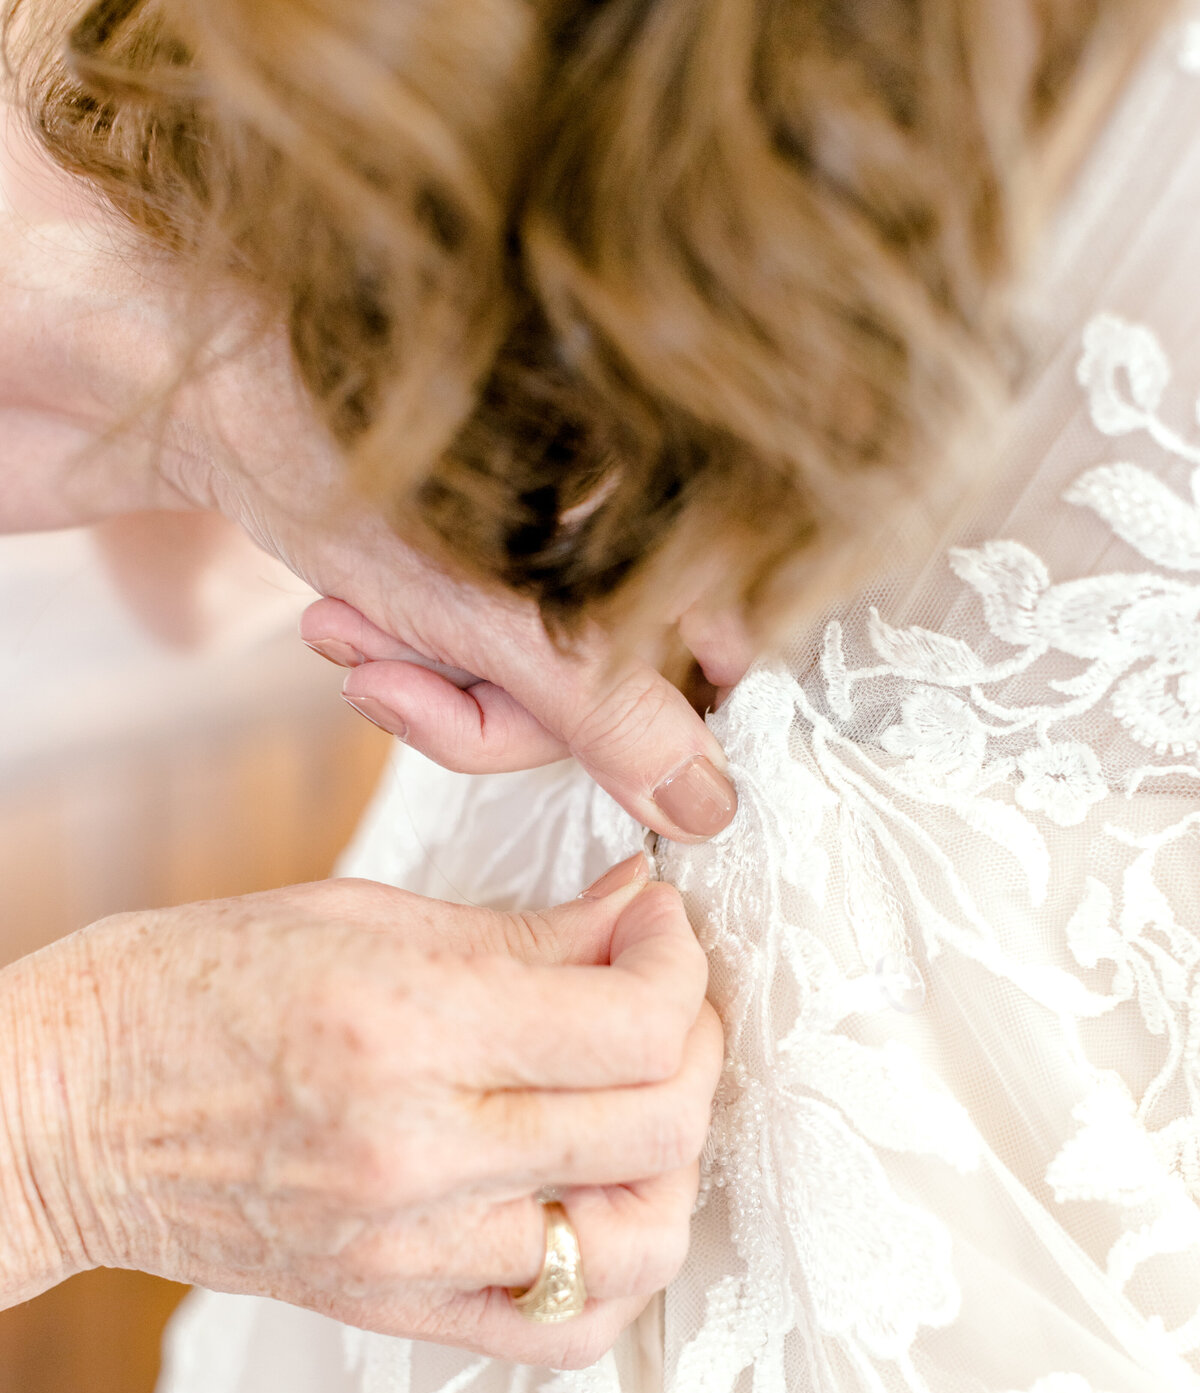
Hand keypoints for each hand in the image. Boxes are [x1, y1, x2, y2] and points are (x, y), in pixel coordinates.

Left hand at [0, 170, 746, 838]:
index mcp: (672, 512)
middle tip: (382, 678)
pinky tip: (342, 615)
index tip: (543, 724)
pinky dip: (411, 656)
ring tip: (340, 624)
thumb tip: (713, 807)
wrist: (197, 379)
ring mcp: (566, 540)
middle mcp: (635, 523)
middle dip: (486, 704)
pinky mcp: (501, 557)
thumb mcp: (494, 613)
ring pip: (540, 684)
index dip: (644, 722)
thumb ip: (612, 713)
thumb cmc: (347, 460)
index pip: (729, 661)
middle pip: (618, 692)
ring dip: (429, 682)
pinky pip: (489, 657)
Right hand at [0, 856, 721, 1364]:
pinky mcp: (396, 1308)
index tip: (657, 925)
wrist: (62, 1112)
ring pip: (637, 1244)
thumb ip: (519, 932)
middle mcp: (417, 1153)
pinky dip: (617, 1271)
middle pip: (657, 1126)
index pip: (631, 1024)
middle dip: (696, 1039)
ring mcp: (410, 1250)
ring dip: (675, 1162)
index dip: (679, 964)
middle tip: (665, 991)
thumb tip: (631, 914)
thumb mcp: (355, 918)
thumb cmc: (184, 989)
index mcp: (404, 1027)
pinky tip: (600, 1197)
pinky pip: (562, 1331)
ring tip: (643, 1098)